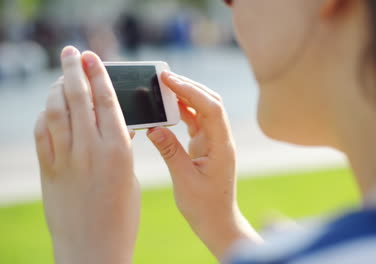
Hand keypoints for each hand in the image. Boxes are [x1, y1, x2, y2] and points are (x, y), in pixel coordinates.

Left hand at [34, 46, 139, 263]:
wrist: (93, 247)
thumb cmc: (121, 215)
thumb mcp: (128, 175)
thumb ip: (120, 145)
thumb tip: (114, 120)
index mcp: (117, 150)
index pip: (106, 101)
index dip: (98, 75)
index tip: (92, 57)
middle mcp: (89, 149)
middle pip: (77, 98)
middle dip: (73, 70)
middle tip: (71, 53)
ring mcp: (65, 159)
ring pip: (56, 111)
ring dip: (57, 89)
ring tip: (62, 77)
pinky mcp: (48, 170)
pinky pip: (43, 133)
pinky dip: (46, 115)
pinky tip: (51, 109)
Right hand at [147, 72, 261, 259]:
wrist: (217, 220)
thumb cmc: (205, 205)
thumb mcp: (184, 180)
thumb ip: (170, 152)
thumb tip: (153, 128)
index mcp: (221, 145)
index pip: (211, 108)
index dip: (191, 90)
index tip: (169, 79)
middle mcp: (221, 138)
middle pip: (210, 102)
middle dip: (188, 86)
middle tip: (163, 77)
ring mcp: (214, 140)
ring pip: (202, 109)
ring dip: (185, 96)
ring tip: (162, 87)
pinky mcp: (206, 144)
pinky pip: (195, 121)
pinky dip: (182, 112)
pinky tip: (166, 108)